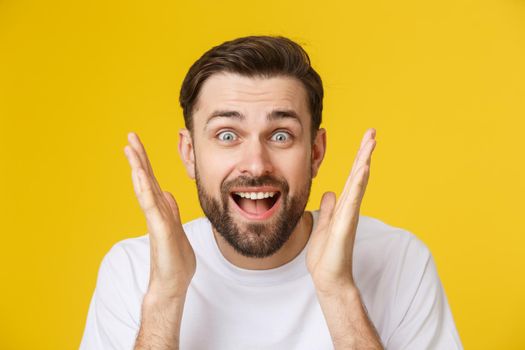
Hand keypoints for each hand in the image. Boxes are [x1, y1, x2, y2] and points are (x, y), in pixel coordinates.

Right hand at [124, 132, 195, 299]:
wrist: (172, 285)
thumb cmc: (175, 261)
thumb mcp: (177, 229)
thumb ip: (171, 211)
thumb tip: (168, 195)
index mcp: (163, 210)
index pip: (153, 181)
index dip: (145, 163)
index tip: (137, 146)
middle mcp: (157, 211)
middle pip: (146, 179)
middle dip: (139, 157)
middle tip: (130, 136)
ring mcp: (156, 219)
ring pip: (145, 188)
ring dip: (138, 167)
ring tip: (129, 147)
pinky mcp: (159, 229)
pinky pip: (151, 205)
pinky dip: (144, 189)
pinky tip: (139, 174)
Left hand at [306, 128, 376, 294]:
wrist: (328, 278)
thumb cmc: (327, 256)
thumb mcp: (324, 225)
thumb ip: (329, 209)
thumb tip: (330, 193)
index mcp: (343, 207)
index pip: (352, 177)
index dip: (358, 158)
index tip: (366, 140)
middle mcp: (349, 208)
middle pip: (359, 175)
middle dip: (365, 153)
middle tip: (372, 132)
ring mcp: (349, 216)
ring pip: (358, 184)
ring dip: (364, 162)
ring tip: (370, 143)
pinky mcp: (346, 225)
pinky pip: (353, 201)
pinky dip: (358, 185)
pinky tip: (363, 170)